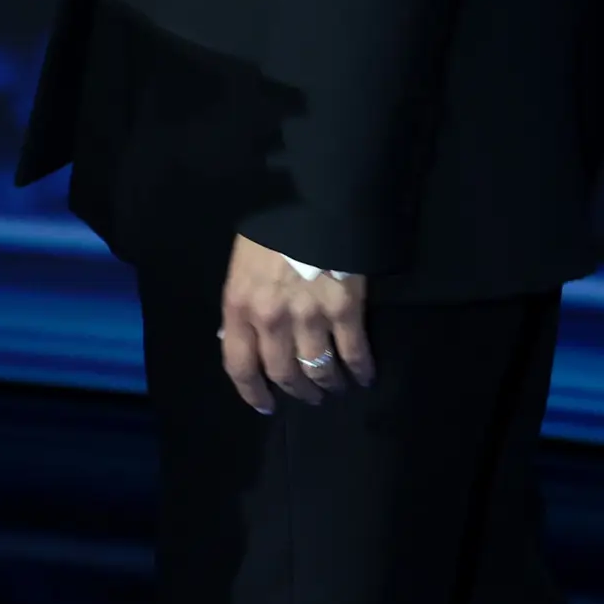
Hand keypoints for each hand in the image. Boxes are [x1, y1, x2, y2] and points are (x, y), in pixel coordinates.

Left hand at [218, 236, 371, 414]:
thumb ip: (244, 303)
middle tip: (307, 396)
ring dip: (327, 384)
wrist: (312, 198)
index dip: (252, 392)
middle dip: (297, 391)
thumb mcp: (243, 265)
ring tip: (334, 387)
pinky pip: (354, 353)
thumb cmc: (272, 228)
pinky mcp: (344, 310)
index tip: (265, 404)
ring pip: (318, 369)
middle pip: (283, 373)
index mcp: (240, 305)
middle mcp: (271, 319)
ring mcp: (309, 317)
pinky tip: (364, 375)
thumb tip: (246, 338)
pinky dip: (361, 369)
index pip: (239, 364)